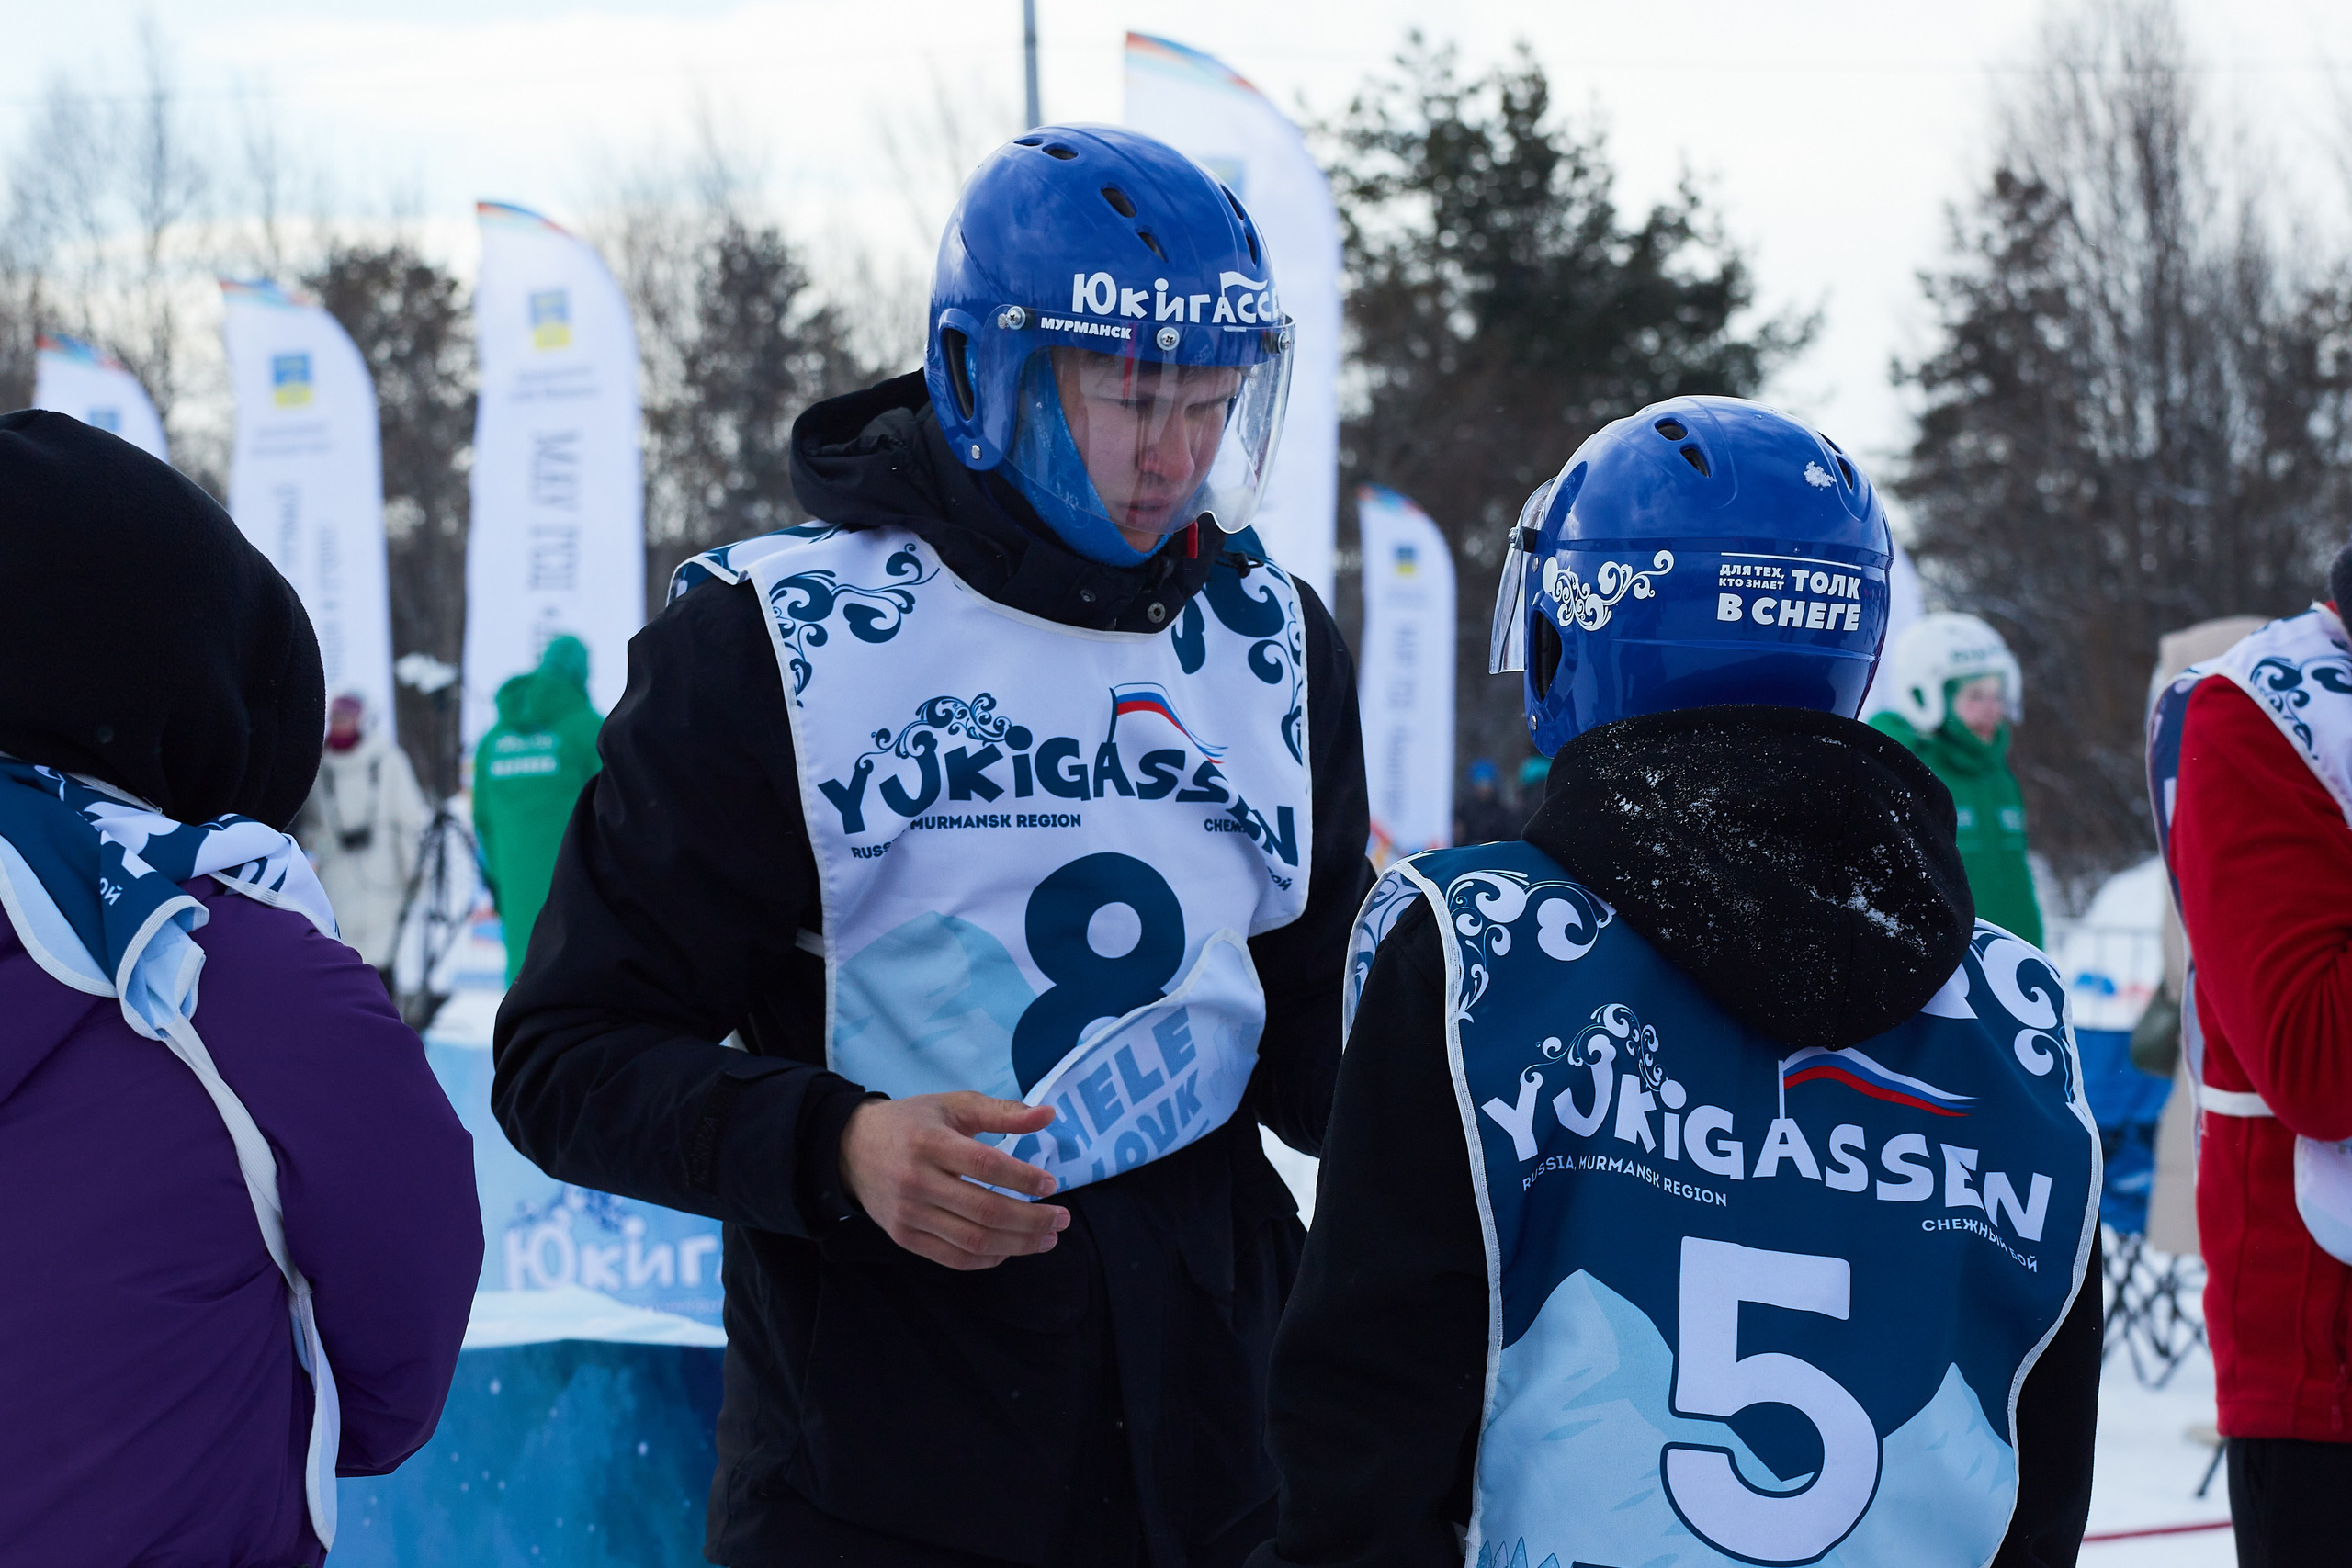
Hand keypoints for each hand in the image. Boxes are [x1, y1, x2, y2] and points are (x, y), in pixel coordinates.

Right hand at [838, 1093, 1069, 1269]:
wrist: (851, 1149)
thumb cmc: (912, 1123)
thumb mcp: (954, 1106)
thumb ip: (1002, 1112)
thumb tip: (1049, 1115)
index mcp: (930, 1142)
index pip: (985, 1166)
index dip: (1023, 1178)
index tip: (1051, 1185)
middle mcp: (917, 1181)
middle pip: (984, 1211)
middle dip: (1031, 1220)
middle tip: (1062, 1219)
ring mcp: (909, 1214)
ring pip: (973, 1240)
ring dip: (1018, 1244)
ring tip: (1047, 1239)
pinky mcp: (904, 1237)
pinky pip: (953, 1258)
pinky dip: (988, 1258)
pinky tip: (1011, 1249)